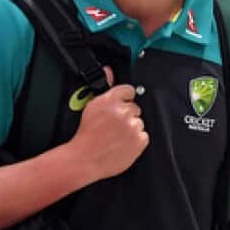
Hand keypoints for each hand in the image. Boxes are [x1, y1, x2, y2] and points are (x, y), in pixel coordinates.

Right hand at [71, 66, 148, 180]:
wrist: (86, 158)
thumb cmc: (86, 136)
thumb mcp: (90, 106)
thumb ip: (104, 87)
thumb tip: (109, 71)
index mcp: (110, 101)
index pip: (129, 90)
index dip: (125, 98)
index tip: (123, 103)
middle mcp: (123, 112)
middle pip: (135, 108)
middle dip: (127, 115)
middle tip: (115, 125)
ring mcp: (133, 127)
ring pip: (139, 122)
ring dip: (131, 128)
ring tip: (117, 136)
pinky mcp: (139, 141)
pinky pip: (143, 136)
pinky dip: (136, 140)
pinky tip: (123, 143)